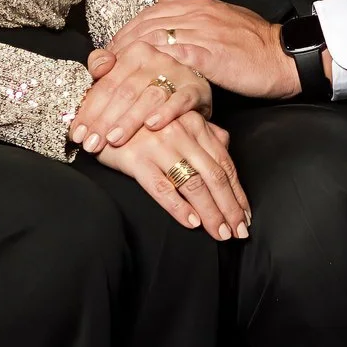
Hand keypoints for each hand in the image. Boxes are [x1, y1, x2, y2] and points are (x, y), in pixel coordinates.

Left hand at [66, 40, 211, 153]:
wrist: (190, 87)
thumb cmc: (150, 85)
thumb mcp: (125, 74)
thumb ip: (104, 69)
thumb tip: (95, 67)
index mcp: (134, 52)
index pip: (107, 84)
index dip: (89, 110)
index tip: (77, 134)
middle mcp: (156, 58)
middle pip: (125, 92)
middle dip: (105, 120)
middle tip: (92, 143)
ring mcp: (178, 72)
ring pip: (149, 97)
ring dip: (130, 120)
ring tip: (114, 139)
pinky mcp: (196, 88)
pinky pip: (180, 100)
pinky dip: (166, 112)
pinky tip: (152, 126)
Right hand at [95, 110, 250, 240]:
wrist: (100, 114)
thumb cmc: (141, 121)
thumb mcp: (175, 119)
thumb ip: (202, 131)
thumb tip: (225, 143)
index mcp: (195, 124)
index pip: (224, 164)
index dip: (238, 192)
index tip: (245, 215)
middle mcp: (181, 133)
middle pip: (214, 177)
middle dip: (229, 207)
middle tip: (239, 232)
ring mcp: (158, 146)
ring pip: (193, 185)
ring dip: (210, 212)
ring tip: (220, 233)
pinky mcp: (135, 159)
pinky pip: (162, 187)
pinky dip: (179, 207)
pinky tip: (192, 223)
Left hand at [101, 0, 319, 100]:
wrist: (286, 54)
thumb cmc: (256, 42)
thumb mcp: (220, 16)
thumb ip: (190, 11)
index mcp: (195, 7)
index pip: (147, 17)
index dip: (123, 38)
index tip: (108, 60)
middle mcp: (194, 16)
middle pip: (142, 33)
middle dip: (117, 61)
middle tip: (100, 88)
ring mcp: (202, 36)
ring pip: (153, 54)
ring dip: (130, 84)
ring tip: (114, 111)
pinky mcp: (212, 58)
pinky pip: (178, 74)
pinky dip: (161, 95)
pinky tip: (149, 117)